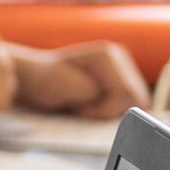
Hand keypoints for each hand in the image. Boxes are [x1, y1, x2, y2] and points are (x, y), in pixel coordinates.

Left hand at [12, 41, 147, 118]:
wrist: (30, 81)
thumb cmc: (44, 82)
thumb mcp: (75, 89)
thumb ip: (107, 96)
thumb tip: (139, 105)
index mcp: (110, 56)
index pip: (130, 95)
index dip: (106, 109)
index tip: (80, 108)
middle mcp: (119, 60)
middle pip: (136, 100)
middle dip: (108, 110)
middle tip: (80, 108)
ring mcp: (120, 71)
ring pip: (132, 106)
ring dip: (106, 112)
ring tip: (82, 106)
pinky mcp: (117, 84)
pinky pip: (125, 107)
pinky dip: (106, 112)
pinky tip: (88, 107)